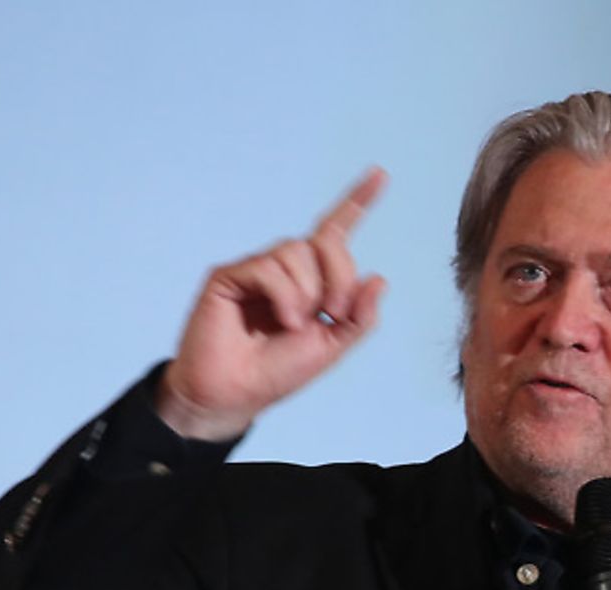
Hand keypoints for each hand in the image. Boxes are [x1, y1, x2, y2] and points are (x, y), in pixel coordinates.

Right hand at [157, 168, 388, 439]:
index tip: (381, 174)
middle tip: (334, 313)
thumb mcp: (332, 346)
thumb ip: (360, 317)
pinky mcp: (229, 276)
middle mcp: (284, 268)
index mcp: (311, 280)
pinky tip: (282, 321)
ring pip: (297, 252)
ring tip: (295, 325)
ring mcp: (256, 269)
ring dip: (308, 292)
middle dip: (340, 277)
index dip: (356, 203)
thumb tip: (378, 279)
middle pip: (325, 242)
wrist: (236, 394)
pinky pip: (268, 268)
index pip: (334, 233)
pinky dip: (284, 296)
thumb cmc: (278, 371)